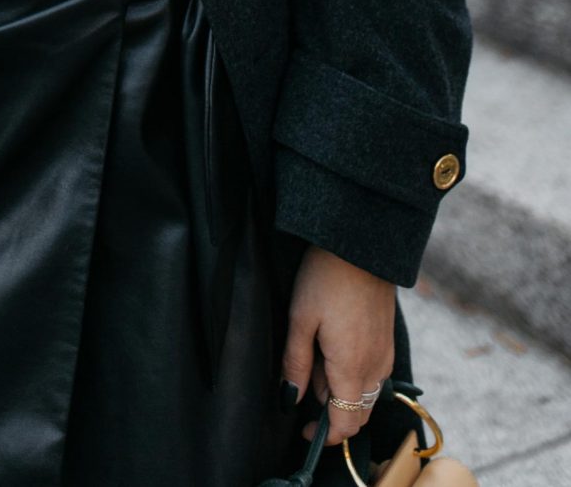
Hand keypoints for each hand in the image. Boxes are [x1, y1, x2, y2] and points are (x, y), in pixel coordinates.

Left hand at [281, 244, 394, 447]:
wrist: (361, 243)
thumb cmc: (327, 277)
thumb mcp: (300, 318)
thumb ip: (296, 363)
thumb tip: (291, 398)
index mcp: (352, 368)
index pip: (346, 424)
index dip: (324, 436)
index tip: (303, 430)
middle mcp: (375, 368)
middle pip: (357, 413)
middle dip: (331, 411)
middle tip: (305, 379)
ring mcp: (385, 354)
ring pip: (365, 393)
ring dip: (342, 390)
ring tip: (316, 353)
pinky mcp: (388, 340)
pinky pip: (373, 373)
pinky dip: (354, 374)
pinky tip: (334, 344)